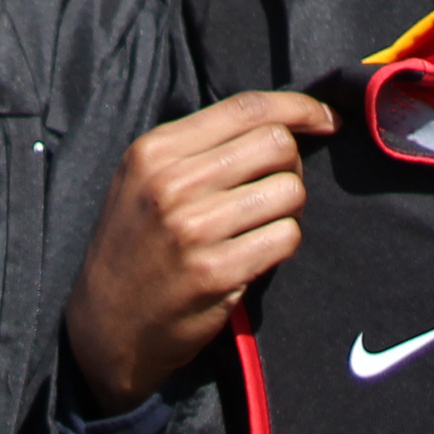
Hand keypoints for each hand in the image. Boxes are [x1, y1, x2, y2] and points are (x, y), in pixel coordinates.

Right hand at [67, 90, 337, 413]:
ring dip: (288, 209)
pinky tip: (255, 254)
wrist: (105, 326)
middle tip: (275, 188)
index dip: (299, 107)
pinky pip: (286, 238)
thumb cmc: (135, 245)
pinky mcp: (215, 272)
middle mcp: (172, 183)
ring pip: (290, 191)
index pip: (247, 107)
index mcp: (155, 150)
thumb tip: (284, 121)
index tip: (328, 119)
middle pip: (277, 144)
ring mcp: (193, 228)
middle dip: (292, 165)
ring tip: (259, 225)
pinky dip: (283, 244)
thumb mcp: (145, 180)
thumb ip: (200, 146)